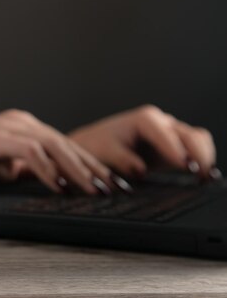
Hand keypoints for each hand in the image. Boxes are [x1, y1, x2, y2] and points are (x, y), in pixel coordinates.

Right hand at [0, 109, 115, 193]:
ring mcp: (7, 128)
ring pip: (52, 144)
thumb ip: (27, 170)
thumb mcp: (4, 169)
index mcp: (24, 128)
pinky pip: (28, 151)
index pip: (64, 145)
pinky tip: (58, 185)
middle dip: (93, 167)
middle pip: (65, 143)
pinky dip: (46, 168)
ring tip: (93, 189)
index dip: (90, 164)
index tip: (110, 183)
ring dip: (76, 168)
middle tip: (114, 188)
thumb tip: (56, 183)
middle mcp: (19, 123)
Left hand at [69, 105, 219, 178]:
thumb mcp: (104, 153)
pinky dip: (202, 161)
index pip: (165, 133)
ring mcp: (168, 134)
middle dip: (198, 154)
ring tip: (205, 177)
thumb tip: (140, 169)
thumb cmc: (96, 147)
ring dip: (204, 157)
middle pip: (189, 135)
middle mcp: (160, 123)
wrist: (92, 147)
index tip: (184, 165)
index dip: (176, 149)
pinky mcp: (172, 148)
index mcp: (144, 120)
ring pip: (197, 140)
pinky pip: (195, 150)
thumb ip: (122, 159)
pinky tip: (203, 177)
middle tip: (200, 174)